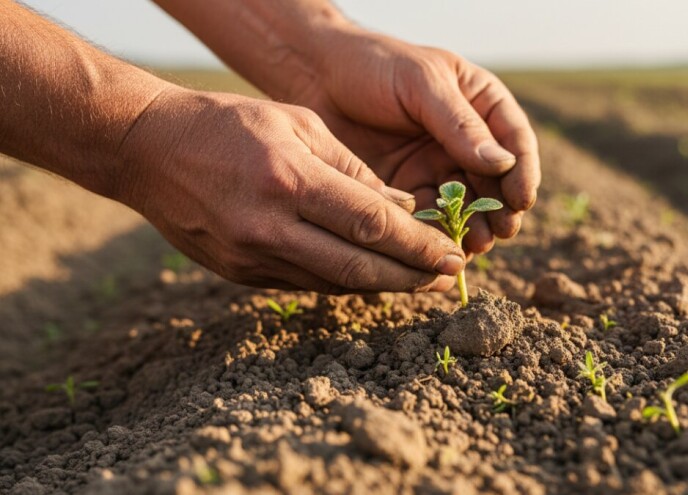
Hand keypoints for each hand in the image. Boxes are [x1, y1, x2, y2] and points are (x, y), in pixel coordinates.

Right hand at [115, 88, 463, 292]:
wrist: (147, 150)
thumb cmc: (228, 124)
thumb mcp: (298, 124)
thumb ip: (354, 170)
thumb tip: (403, 208)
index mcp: (289, 179)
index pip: (372, 224)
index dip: (418, 246)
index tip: (452, 255)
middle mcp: (270, 226)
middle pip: (359, 268)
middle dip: (411, 277)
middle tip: (446, 278)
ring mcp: (251, 256)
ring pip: (334, 284)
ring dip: (382, 287)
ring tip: (418, 282)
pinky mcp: (239, 274)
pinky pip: (305, 284)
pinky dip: (343, 283)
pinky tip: (371, 277)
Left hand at [281, 27, 540, 254]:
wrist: (314, 76)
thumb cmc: (372, 64)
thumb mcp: (420, 82)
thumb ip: (458, 123)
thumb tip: (502, 164)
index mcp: (481, 104)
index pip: (515, 141)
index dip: (523, 172)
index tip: (520, 199)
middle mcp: (465, 140)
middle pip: (495, 182)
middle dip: (500, 209)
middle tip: (501, 231)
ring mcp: (436, 166)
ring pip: (466, 205)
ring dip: (473, 227)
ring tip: (474, 244)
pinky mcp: (407, 189)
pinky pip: (429, 217)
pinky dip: (436, 234)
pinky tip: (438, 246)